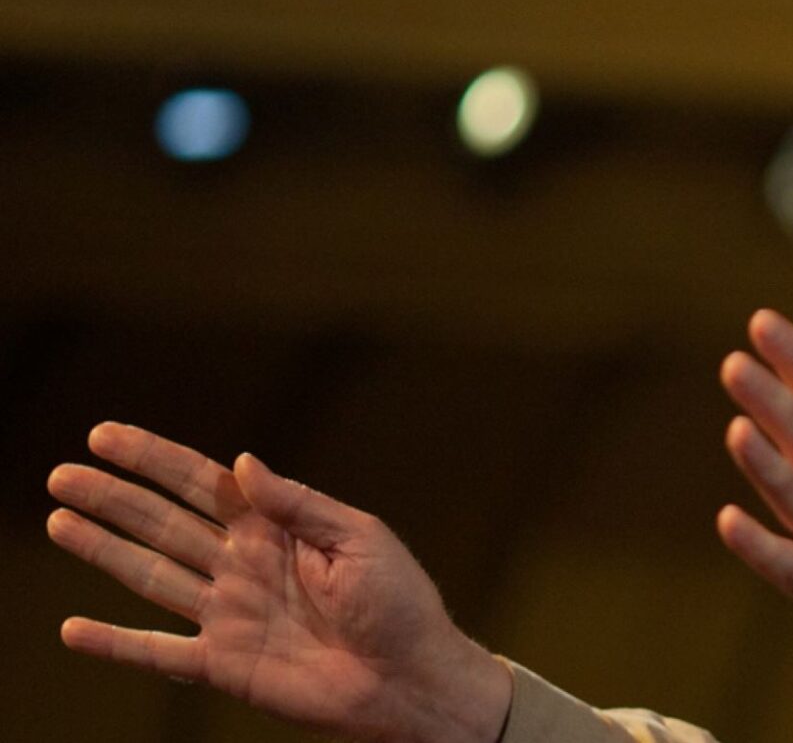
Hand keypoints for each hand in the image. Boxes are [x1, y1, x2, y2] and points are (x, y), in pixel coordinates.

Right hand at [46, 423, 510, 742]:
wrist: (411, 678)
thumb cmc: (400, 604)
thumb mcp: (360, 536)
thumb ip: (297, 502)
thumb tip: (242, 462)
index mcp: (277, 528)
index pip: (203, 483)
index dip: (154, 459)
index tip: (106, 435)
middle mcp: (243, 565)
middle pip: (164, 523)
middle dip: (113, 498)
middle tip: (61, 475)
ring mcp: (228, 614)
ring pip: (150, 575)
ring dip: (103, 550)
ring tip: (59, 522)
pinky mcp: (224, 665)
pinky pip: (158, 653)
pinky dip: (116, 644)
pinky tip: (74, 630)